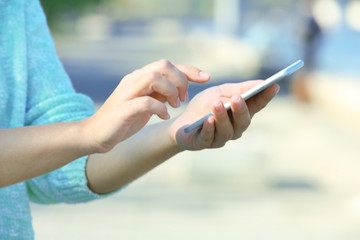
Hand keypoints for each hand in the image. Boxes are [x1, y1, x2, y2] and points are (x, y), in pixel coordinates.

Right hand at [83, 59, 209, 152]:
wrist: (95, 134)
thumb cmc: (123, 120)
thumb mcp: (147, 104)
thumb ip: (160, 94)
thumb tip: (180, 90)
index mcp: (140, 78)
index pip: (168, 65)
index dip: (189, 70)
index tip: (207, 78)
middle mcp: (133, 80)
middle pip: (163, 65)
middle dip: (181, 80)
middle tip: (184, 98)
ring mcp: (127, 93)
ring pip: (154, 77)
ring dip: (171, 91)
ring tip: (175, 106)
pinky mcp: (123, 108)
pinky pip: (145, 102)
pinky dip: (159, 108)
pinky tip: (164, 116)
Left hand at [170, 81, 279, 149]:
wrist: (182, 123)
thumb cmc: (203, 107)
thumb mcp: (219, 92)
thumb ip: (237, 89)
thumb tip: (260, 82)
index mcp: (240, 114)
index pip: (256, 105)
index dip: (265, 97)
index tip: (273, 85)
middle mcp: (235, 128)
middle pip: (243, 121)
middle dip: (241, 109)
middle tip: (237, 98)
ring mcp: (221, 137)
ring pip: (227, 130)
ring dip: (223, 117)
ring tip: (218, 104)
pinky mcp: (205, 143)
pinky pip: (209, 137)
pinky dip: (209, 128)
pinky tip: (208, 120)